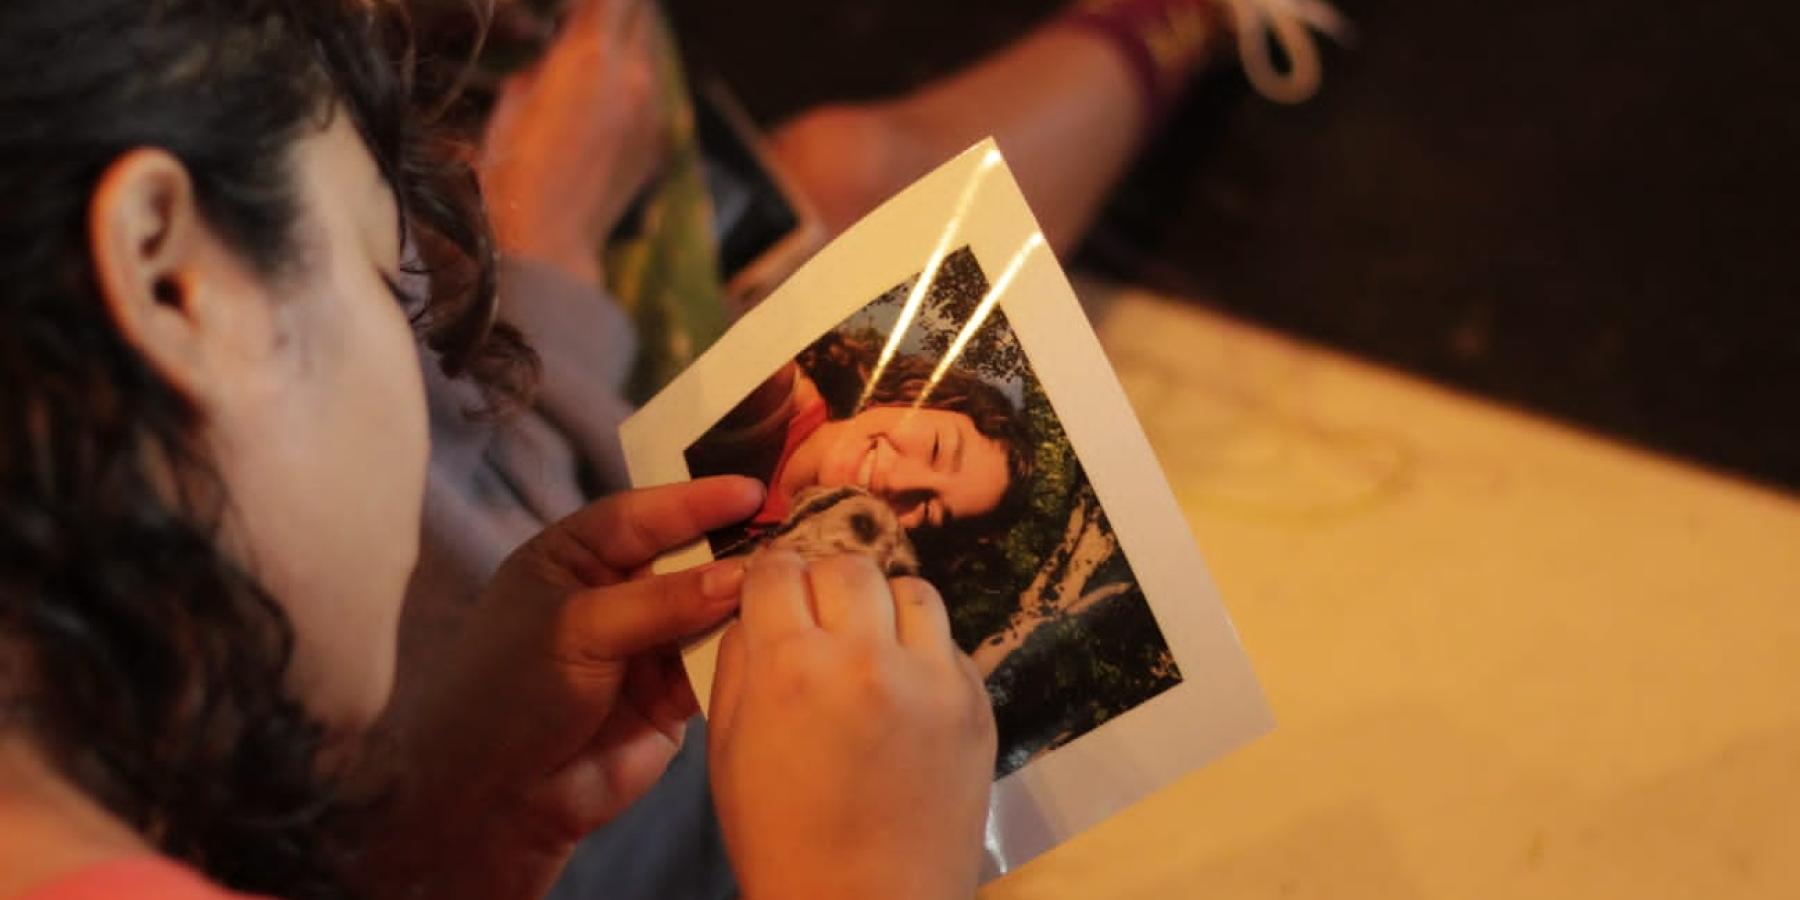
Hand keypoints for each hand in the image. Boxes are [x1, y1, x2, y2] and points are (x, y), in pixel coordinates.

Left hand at [368, 477, 762, 899]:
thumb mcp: (578, 629)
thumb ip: (660, 601)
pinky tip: (778, 634)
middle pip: (684, 557)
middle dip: (731, 546)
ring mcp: (645, 645)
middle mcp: (613, 594)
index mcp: (573, 559)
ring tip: (796, 580)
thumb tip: (741, 574)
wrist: (497, 799)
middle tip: (792, 528)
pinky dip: (741, 651)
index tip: (751, 491)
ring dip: (744, 600)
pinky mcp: (671, 696)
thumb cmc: (512, 693)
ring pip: (707, 609)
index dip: (695, 501)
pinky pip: (716, 663)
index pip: (641, 516)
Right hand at [480, 0, 664, 285]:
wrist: (551, 243)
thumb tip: (552, 54)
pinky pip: (650, 92)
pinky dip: (630, 81)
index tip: (570, 6)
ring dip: (624, 40)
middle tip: (584, 16)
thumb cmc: (512, 174)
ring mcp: (652, 110)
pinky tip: (601, 100)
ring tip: (590, 55)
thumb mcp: (510, 104)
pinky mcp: (657, 141)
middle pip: (640, 11)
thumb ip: (540, 66)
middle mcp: (633, 76)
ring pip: (648, 49)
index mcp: (590, 57)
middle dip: (615, 7)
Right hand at [710, 553, 996, 899]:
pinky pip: (949, 642)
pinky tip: (905, 688)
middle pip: (848, 567)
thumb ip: (740, 663)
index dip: (770, 579)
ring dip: (884, 607)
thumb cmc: (780, 837)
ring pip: (912, 589)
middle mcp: (866, 657)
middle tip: (820, 621)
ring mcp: (932, 678)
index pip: (779, 570)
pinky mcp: (976, 702)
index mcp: (791, 668)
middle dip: (825, 584)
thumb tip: (759, 610)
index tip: (773, 594)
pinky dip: (923, 651)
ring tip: (871, 643)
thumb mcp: (730, 748)